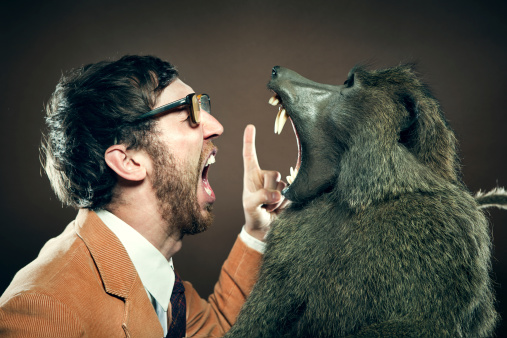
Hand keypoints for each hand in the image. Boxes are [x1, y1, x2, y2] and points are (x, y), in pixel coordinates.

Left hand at [242, 125, 287, 240]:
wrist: (264, 228)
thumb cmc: (253, 214)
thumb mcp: (250, 206)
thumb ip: (261, 197)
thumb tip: (278, 194)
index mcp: (251, 175)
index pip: (250, 155)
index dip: (250, 141)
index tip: (250, 126)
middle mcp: (265, 176)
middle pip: (273, 174)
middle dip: (269, 191)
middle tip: (262, 204)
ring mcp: (277, 184)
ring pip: (282, 186)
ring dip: (276, 201)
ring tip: (268, 208)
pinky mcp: (288, 192)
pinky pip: (290, 194)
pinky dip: (284, 205)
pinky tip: (278, 209)